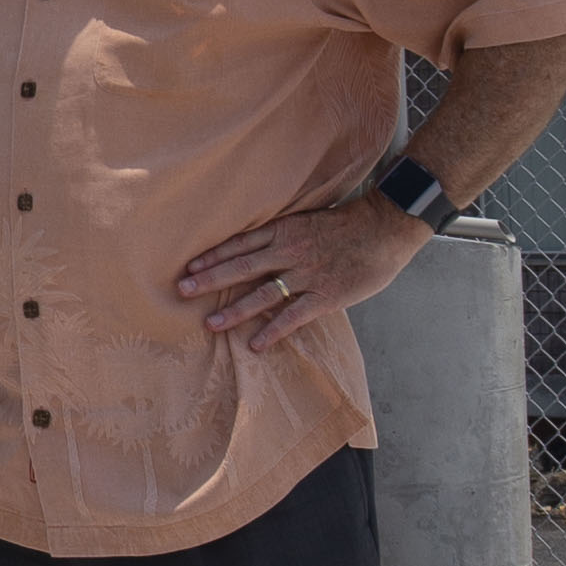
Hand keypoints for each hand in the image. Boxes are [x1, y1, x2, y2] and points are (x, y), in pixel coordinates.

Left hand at [172, 192, 432, 353]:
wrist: (384, 227)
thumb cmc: (347, 224)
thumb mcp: (308, 220)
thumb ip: (284, 235)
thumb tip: (260, 248)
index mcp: (284, 230)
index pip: (239, 243)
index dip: (212, 256)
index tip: (189, 268)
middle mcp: (289, 251)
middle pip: (241, 266)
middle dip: (209, 280)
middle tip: (182, 291)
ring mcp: (306, 274)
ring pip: (262, 293)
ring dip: (234, 309)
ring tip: (210, 323)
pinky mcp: (325, 296)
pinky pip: (293, 316)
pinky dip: (273, 331)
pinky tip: (255, 344)